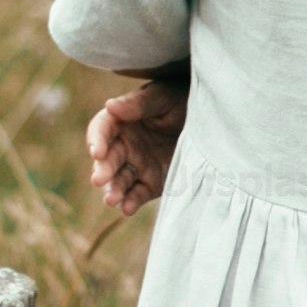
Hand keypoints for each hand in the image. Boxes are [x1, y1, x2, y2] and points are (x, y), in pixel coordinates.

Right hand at [86, 73, 185, 213]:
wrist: (210, 121)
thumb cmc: (180, 100)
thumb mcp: (162, 97)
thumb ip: (138, 104)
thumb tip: (109, 106)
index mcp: (121, 122)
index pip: (101, 131)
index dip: (97, 141)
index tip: (96, 152)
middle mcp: (125, 146)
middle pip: (108, 160)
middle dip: (103, 170)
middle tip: (99, 179)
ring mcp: (137, 166)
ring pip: (119, 181)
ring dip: (113, 191)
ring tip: (111, 200)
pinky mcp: (151, 183)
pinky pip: (137, 195)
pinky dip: (131, 203)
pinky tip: (127, 208)